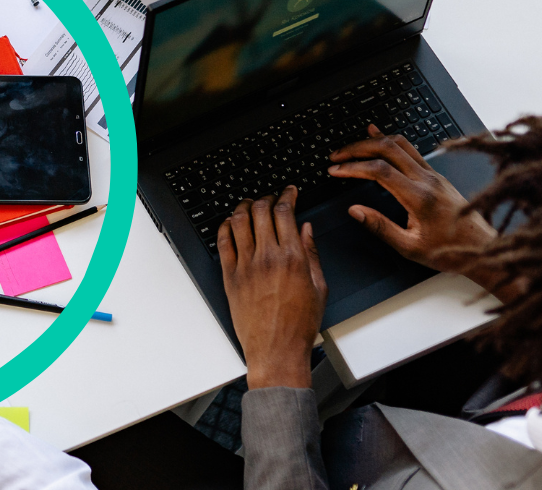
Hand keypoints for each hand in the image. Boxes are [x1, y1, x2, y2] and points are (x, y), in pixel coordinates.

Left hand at [218, 186, 326, 388]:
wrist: (276, 349)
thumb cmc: (299, 324)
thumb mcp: (319, 287)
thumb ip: (312, 253)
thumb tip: (306, 229)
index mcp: (293, 258)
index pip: (285, 212)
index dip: (286, 195)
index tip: (289, 191)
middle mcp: (267, 258)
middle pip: (261, 211)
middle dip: (266, 197)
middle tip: (270, 197)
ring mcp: (246, 266)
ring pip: (239, 222)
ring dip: (244, 206)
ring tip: (249, 204)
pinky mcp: (230, 277)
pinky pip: (223, 242)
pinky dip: (226, 227)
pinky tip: (230, 223)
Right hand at [329, 126, 504, 295]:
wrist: (482, 248)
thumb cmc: (450, 251)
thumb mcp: (410, 247)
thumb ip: (380, 227)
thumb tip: (355, 211)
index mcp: (419, 197)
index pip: (380, 171)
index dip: (353, 167)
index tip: (335, 170)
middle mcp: (428, 180)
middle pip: (388, 149)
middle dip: (357, 148)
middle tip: (337, 156)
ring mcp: (434, 175)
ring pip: (400, 144)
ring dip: (372, 141)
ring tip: (351, 146)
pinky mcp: (436, 175)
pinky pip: (410, 150)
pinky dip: (390, 141)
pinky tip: (379, 136)